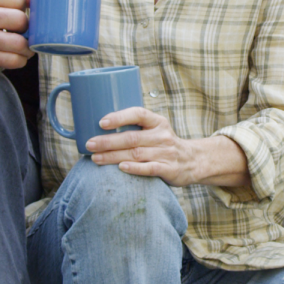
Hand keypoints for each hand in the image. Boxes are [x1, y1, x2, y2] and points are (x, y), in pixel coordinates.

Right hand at [0, 0, 32, 69]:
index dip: (23, 7)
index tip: (17, 12)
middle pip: (21, 21)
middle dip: (26, 27)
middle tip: (21, 30)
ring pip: (21, 43)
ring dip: (27, 46)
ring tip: (23, 44)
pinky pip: (14, 60)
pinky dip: (21, 59)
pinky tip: (15, 55)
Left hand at [86, 107, 248, 188]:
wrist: (194, 161)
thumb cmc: (165, 144)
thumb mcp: (156, 130)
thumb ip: (136, 128)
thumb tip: (100, 127)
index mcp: (157, 122)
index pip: (138, 114)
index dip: (119, 117)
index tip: (101, 122)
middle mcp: (162, 136)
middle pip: (131, 137)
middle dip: (108, 141)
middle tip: (89, 144)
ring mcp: (166, 153)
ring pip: (136, 154)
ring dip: (113, 156)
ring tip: (95, 158)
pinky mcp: (169, 169)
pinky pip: (149, 168)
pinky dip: (134, 168)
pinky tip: (120, 168)